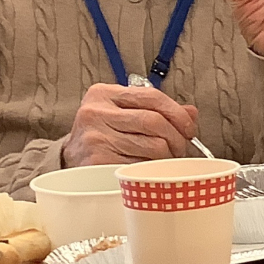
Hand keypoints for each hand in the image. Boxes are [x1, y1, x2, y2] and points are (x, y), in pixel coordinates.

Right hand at [62, 83, 200, 165]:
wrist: (72, 159)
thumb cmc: (105, 134)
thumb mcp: (124, 113)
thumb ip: (156, 109)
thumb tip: (191, 112)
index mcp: (104, 94)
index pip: (152, 96)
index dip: (178, 114)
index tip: (189, 129)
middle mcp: (95, 112)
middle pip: (155, 122)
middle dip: (176, 138)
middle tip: (180, 149)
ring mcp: (95, 137)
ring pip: (153, 145)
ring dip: (168, 156)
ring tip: (165, 160)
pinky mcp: (97, 161)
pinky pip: (142, 165)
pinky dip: (152, 169)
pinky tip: (148, 169)